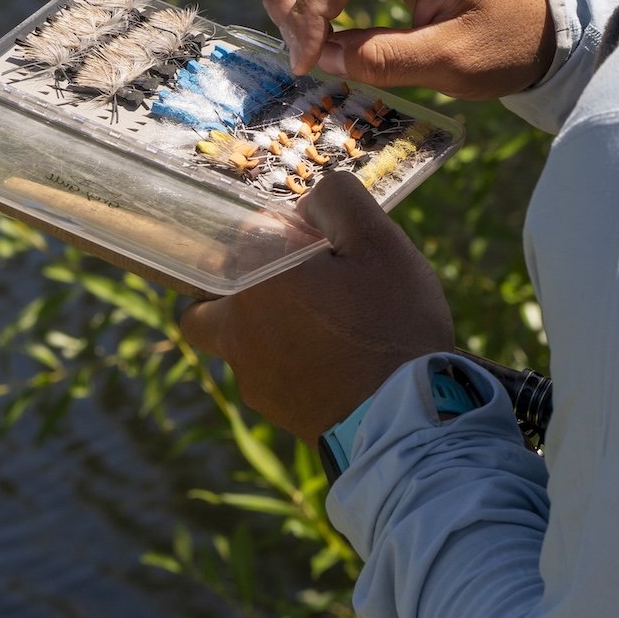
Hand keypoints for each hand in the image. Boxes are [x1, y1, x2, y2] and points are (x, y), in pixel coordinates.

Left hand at [178, 173, 453, 439]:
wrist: (408, 417)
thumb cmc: (391, 322)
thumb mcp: (377, 240)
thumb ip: (338, 200)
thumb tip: (310, 201)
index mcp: (250, 285)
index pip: (242, 238)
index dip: (283, 235)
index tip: (323, 245)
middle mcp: (236, 335)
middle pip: (210, 302)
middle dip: (240, 290)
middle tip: (301, 287)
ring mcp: (255, 381)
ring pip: (244, 344)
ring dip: (275, 331)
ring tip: (340, 330)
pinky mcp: (279, 415)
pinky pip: (275, 378)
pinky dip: (298, 366)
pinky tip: (346, 363)